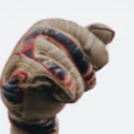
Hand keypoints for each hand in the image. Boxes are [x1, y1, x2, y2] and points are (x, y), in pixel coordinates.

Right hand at [0, 19, 114, 133]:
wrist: (29, 106)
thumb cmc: (54, 78)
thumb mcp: (75, 58)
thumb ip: (91, 43)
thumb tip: (110, 32)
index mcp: (46, 27)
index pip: (79, 32)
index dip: (95, 49)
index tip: (98, 63)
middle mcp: (33, 36)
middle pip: (73, 47)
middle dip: (86, 68)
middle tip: (89, 82)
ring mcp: (26, 54)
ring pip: (66, 64)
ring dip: (78, 84)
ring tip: (73, 91)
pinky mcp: (24, 76)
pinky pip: (58, 79)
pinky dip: (69, 91)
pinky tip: (62, 96)